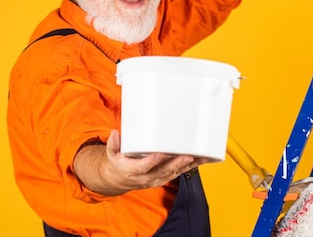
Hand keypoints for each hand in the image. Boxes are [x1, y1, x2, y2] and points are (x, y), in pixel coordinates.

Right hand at [73, 130, 208, 195]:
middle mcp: (146, 177)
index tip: (159, 154)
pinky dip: (190, 167)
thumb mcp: (112, 154)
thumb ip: (113, 144)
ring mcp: (156, 179)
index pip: (143, 167)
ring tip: (199, 157)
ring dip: (187, 166)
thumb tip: (115, 132)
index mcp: (133, 171)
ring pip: (174, 173)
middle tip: (187, 156)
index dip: (152, 161)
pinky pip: (178, 173)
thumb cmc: (119, 164)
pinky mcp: (164, 178)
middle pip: (163, 171)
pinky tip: (200, 160)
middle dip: (176, 164)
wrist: (121, 180)